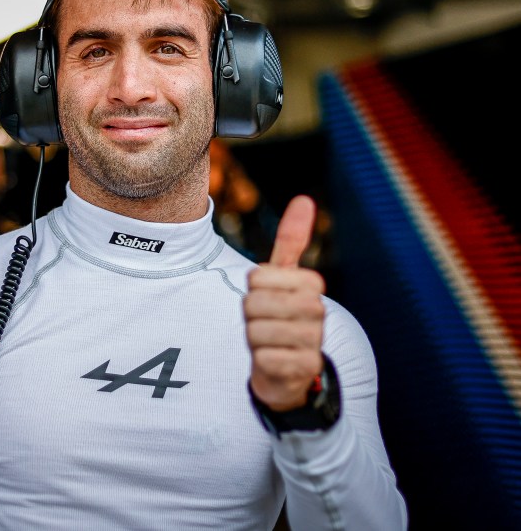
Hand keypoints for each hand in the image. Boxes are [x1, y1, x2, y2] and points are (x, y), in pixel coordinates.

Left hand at [244, 195, 325, 410]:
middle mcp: (317, 311)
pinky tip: (274, 361)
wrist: (290, 369)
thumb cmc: (282, 315)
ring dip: (253, 338)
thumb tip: (305, 198)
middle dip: (250, 314)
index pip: (256, 276)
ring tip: (268, 341)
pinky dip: (261, 360)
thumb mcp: (284, 277)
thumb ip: (292, 240)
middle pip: (254, 303)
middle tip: (264, 321)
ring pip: (256, 330)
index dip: (252, 288)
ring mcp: (314, 340)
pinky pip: (264, 357)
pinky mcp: (306, 369)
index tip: (266, 297)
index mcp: (310, 284)